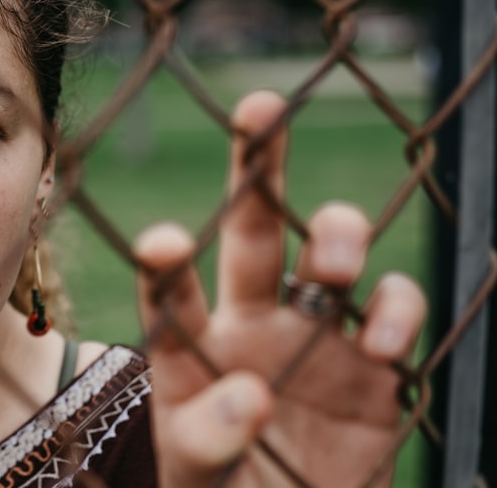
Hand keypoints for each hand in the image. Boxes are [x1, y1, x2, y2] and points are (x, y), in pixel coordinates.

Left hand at [136, 90, 425, 486]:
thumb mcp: (200, 478)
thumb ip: (208, 439)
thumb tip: (246, 397)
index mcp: (197, 341)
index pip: (174, 290)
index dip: (168, 263)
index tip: (161, 244)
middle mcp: (255, 318)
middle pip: (255, 227)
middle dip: (258, 163)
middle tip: (260, 107)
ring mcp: (319, 331)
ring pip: (331, 250)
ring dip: (338, 237)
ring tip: (334, 265)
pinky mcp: (377, 359)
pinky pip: (393, 307)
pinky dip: (396, 311)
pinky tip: (381, 341)